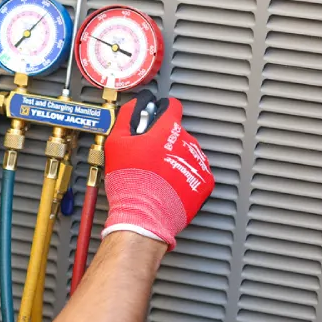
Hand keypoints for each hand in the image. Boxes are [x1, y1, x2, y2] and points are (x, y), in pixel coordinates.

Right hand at [101, 89, 213, 249]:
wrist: (144, 215)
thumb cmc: (130, 182)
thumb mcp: (116, 143)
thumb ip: (127, 117)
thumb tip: (135, 105)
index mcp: (167, 130)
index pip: (172, 107)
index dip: (161, 111)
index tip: (155, 117)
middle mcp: (187, 143)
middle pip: (177, 133)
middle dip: (164, 141)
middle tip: (147, 156)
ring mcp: (198, 163)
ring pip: (186, 153)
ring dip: (174, 159)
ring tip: (157, 174)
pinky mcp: (204, 182)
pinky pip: (195, 172)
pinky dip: (183, 177)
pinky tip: (168, 184)